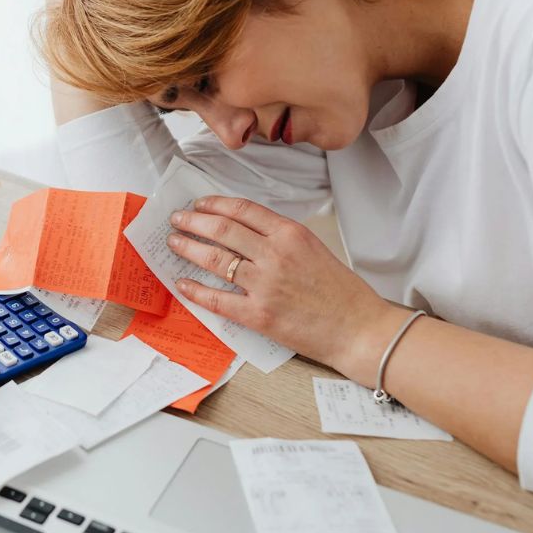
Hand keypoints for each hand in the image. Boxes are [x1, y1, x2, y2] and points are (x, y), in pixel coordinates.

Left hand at [166, 196, 392, 371]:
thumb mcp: (314, 247)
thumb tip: (243, 232)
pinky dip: (195, 290)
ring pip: (214, 259)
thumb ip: (281, 238)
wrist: (358, 328)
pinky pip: (217, 299)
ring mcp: (264, 284)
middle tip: (177, 220)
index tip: (199, 204)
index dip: (215, 204)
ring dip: (188, 248)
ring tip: (174, 243)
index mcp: (290, 234)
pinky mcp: (258, 314)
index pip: (242, 210)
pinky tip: (182, 283)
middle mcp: (274, 254)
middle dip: (193, 222)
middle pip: (222, 229)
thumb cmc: (340, 292)